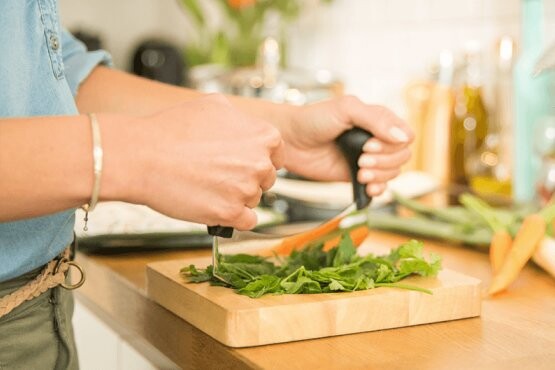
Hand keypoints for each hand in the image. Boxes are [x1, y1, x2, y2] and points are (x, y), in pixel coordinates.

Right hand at [107, 94, 283, 229]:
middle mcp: (260, 163)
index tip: (243, 161)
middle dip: (247, 177)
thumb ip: (242, 118)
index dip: (259, 158)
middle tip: (219, 173)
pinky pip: (246, 221)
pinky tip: (214, 205)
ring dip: (236, 197)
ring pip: (253, 199)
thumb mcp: (215, 105)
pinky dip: (232, 218)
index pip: (276, 154)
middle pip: (266, 178)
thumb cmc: (172, 130)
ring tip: (207, 185)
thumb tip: (249, 128)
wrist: (142, 156)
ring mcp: (246, 190)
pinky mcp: (230, 214)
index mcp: (264, 136)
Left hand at [280, 96, 412, 196]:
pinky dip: (378, 189)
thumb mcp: (346, 109)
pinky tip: (368, 187)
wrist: (289, 140)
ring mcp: (367, 159)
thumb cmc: (314, 119)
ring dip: (381, 175)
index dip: (393, 144)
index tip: (368, 144)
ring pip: (393, 172)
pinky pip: (379, 186)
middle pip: (402, 156)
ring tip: (360, 172)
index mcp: (378, 121)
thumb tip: (404, 137)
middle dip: (385, 161)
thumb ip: (375, 119)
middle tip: (362, 160)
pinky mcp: (356, 176)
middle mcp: (376, 139)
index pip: (405, 135)